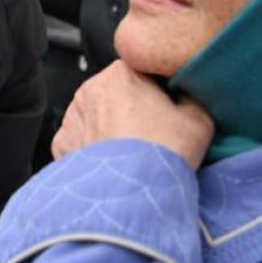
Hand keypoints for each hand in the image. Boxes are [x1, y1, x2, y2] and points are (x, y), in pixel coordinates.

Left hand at [52, 61, 215, 168]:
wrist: (132, 191)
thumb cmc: (164, 152)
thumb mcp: (199, 119)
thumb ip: (192, 97)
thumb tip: (186, 96)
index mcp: (119, 73)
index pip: (141, 70)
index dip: (158, 90)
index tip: (168, 108)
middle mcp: (88, 89)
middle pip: (116, 92)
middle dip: (132, 107)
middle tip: (153, 133)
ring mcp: (72, 117)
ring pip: (96, 115)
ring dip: (110, 126)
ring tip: (133, 151)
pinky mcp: (62, 143)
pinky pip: (81, 139)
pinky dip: (94, 148)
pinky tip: (114, 162)